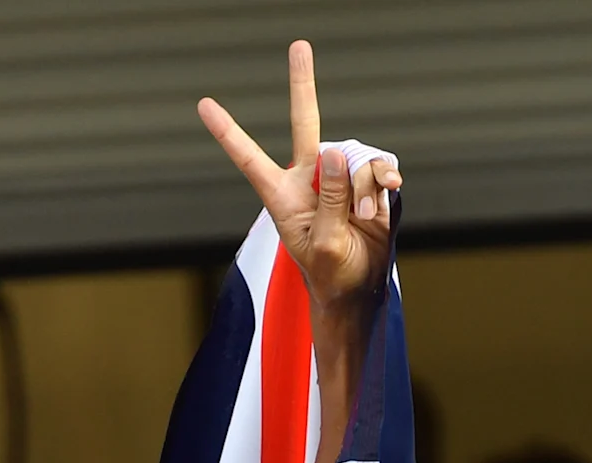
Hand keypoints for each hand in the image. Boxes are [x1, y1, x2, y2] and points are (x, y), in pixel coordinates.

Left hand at [196, 41, 401, 313]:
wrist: (361, 287)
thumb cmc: (333, 274)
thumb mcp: (326, 245)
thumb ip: (330, 200)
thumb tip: (333, 152)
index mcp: (282, 197)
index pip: (249, 158)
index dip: (228, 132)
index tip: (204, 104)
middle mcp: (309, 178)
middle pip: (304, 123)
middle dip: (302, 84)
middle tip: (299, 46)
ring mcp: (339, 177)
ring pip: (353, 158)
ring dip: (365, 190)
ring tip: (364, 221)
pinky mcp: (368, 181)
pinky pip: (377, 166)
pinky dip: (385, 180)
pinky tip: (388, 197)